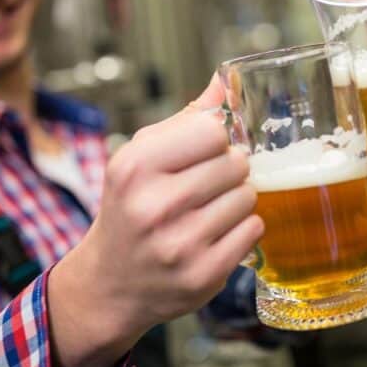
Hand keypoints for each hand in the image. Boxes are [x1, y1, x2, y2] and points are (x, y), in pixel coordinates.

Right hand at [47, 75, 262, 366]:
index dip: (216, 139)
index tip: (206, 152)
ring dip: (239, 200)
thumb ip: (186, 120)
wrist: (111, 285)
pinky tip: (217, 235)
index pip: (212, 130)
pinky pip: (254, 230)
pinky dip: (244, 230)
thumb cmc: (131, 209)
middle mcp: (154, 206)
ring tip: (210, 211)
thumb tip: (225, 81)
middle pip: (236, 163)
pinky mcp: (203, 275)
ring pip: (249, 197)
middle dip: (230, 170)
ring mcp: (180, 244)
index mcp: (135, 167)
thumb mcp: (141, 159)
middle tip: (208, 186)